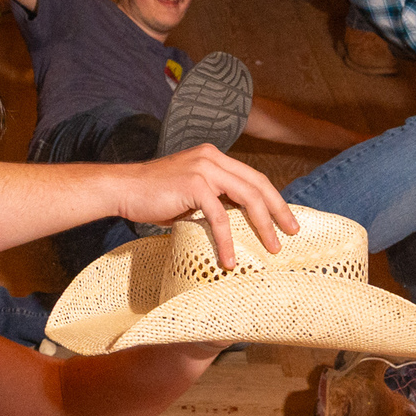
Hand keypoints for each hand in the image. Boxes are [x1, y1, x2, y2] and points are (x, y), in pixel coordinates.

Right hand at [110, 147, 298, 268]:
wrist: (122, 189)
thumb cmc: (153, 196)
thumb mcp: (190, 193)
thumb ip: (214, 198)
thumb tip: (237, 220)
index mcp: (213, 157)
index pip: (252, 177)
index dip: (273, 198)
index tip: (285, 219)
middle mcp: (212, 158)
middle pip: (257, 184)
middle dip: (278, 210)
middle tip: (292, 232)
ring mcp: (204, 169)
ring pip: (246, 197)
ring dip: (263, 225)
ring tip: (272, 248)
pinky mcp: (194, 185)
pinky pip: (220, 217)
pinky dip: (228, 240)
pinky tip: (230, 259)